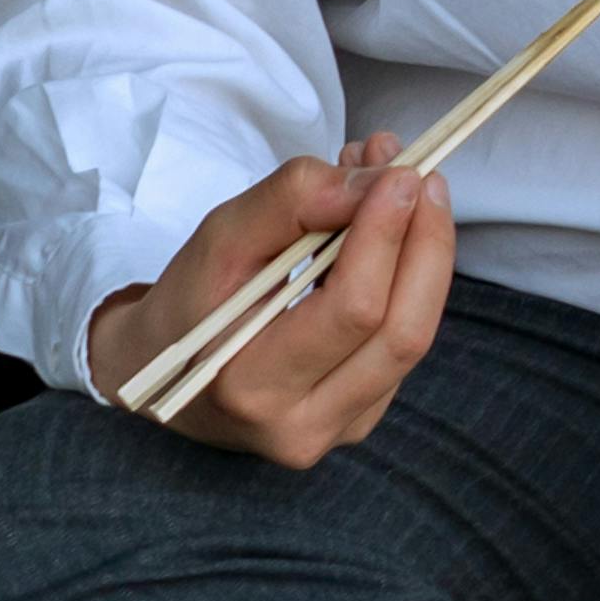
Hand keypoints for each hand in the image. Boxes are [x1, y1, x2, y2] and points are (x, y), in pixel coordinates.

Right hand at [79, 144, 454, 470]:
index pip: (350, 311)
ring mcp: (339, 429)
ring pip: (413, 342)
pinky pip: (403, 347)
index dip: (385, 235)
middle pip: (400, 334)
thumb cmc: (193, 301)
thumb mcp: (220, 236)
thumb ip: (292, 201)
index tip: (399, 171)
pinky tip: (390, 236)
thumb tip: (375, 181)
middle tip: (423, 177)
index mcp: (254, 385)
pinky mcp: (362, 418)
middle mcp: (303, 425)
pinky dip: (410, 283)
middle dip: (425, 245)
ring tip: (405, 191)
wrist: (173, 375)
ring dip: (426, 257)